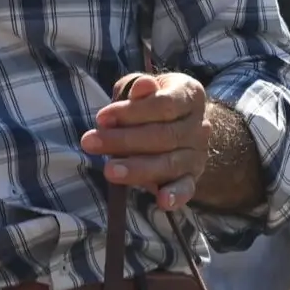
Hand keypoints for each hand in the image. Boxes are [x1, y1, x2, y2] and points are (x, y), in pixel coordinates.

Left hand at [80, 72, 210, 209]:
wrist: (180, 124)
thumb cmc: (152, 102)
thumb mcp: (144, 87)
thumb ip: (139, 87)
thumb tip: (142, 87)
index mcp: (190, 95)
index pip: (164, 104)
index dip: (132, 112)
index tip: (101, 118)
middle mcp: (199, 126)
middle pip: (164, 136)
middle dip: (124, 141)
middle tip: (90, 142)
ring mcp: (197, 154)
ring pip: (170, 163)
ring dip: (138, 169)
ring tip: (109, 171)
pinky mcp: (192, 177)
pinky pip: (186, 188)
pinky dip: (175, 196)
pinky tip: (161, 201)